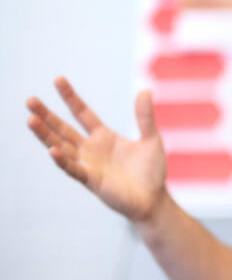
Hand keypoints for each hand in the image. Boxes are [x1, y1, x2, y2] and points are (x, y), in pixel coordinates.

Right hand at [26, 76, 167, 222]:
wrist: (154, 200)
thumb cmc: (151, 171)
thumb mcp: (150, 138)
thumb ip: (145, 116)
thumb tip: (146, 89)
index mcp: (103, 137)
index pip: (82, 113)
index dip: (70, 97)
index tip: (57, 79)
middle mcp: (91, 149)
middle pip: (63, 129)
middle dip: (46, 115)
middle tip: (29, 100)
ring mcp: (88, 165)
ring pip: (61, 146)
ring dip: (46, 135)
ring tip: (30, 119)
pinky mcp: (91, 181)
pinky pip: (73, 169)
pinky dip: (63, 160)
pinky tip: (52, 149)